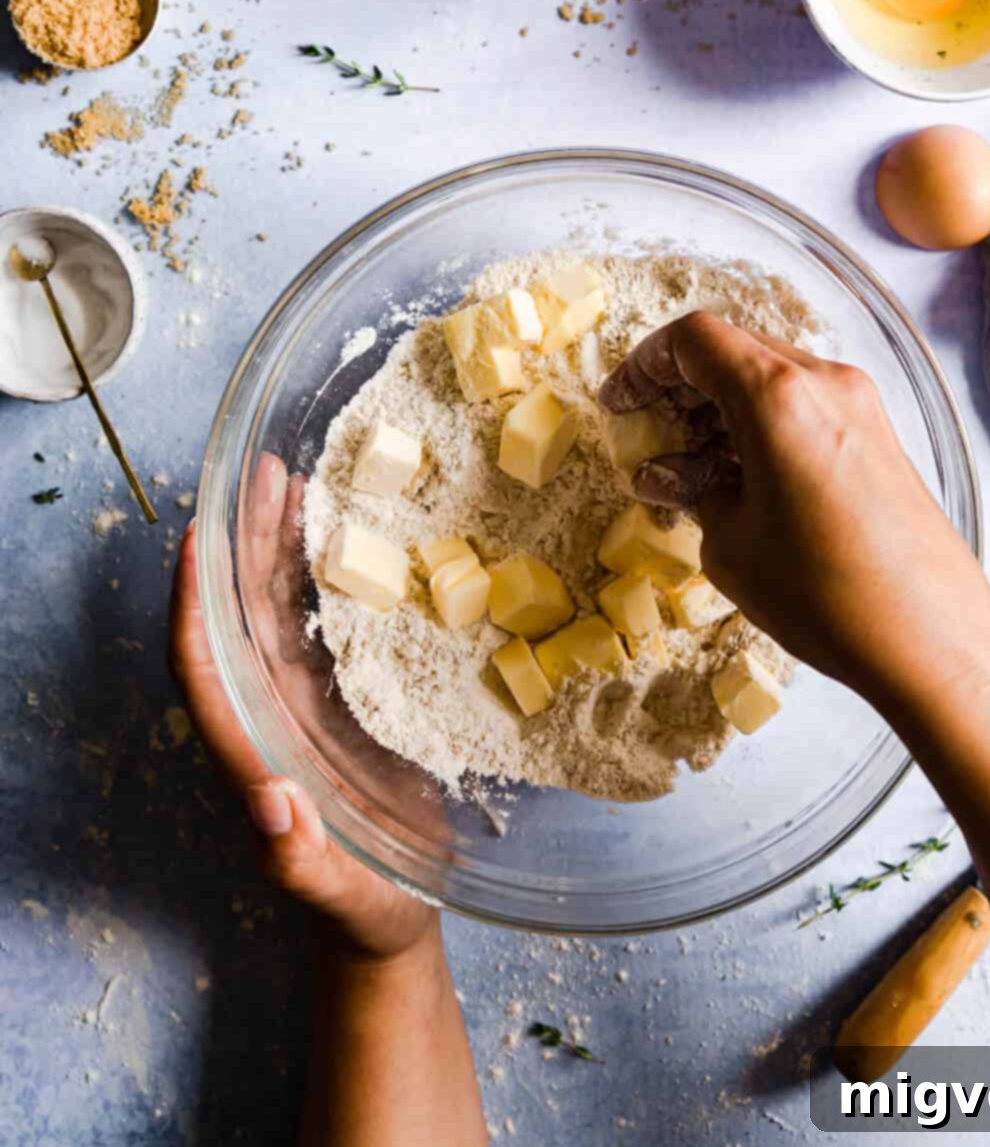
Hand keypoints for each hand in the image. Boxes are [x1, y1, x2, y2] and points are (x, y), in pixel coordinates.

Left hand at [168, 462, 436, 966]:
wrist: (391, 917)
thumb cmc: (362, 913)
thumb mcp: (340, 895)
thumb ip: (302, 863)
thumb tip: (268, 807)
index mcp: (256, 750)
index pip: (206, 667)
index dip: (195, 604)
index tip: (196, 539)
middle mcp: (271, 714)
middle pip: (241, 616)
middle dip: (244, 545)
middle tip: (263, 475)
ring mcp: (305, 702)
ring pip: (279, 609)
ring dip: (282, 545)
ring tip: (296, 479)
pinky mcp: (345, 697)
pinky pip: (326, 622)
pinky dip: (330, 572)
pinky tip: (349, 533)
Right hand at [599, 311, 989, 708]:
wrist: (933, 638)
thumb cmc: (826, 595)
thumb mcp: (731, 545)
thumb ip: (691, 491)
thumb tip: (667, 474)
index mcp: (777, 396)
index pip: (694, 339)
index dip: (645, 366)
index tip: (621, 406)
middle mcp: (824, 381)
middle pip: (734, 349)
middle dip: (681, 388)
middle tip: (649, 439)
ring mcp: (859, 405)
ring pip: (770, 376)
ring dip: (721, 408)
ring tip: (691, 471)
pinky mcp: (879, 436)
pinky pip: (804, 405)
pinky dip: (762, 425)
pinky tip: (741, 481)